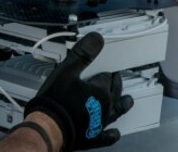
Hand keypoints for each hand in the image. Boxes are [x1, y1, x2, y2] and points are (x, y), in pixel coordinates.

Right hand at [25, 32, 133, 149]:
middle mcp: (104, 107)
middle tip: (117, 79)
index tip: (104, 69)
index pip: (106, 77)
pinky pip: (107, 136)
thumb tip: (96, 40)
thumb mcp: (67, 70)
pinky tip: (115, 132)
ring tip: (128, 101)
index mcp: (100, 91)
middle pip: (115, 92)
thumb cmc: (56, 101)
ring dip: (123, 105)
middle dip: (116, 84)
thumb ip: (83, 54)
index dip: (105, 72)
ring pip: (117, 112)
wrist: (48, 126)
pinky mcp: (93, 137)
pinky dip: (112, 134)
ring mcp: (100, 123)